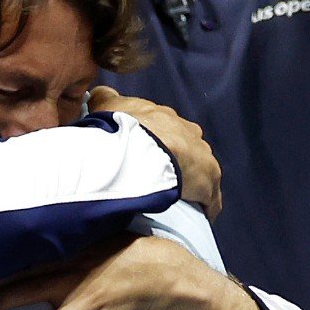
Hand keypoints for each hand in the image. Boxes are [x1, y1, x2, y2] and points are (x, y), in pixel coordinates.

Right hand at [87, 86, 221, 220]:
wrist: (144, 150)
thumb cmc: (124, 128)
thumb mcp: (108, 107)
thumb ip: (105, 98)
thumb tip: (100, 93)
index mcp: (168, 118)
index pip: (167, 129)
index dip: (158, 142)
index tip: (149, 154)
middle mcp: (190, 134)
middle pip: (187, 149)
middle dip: (177, 161)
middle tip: (160, 178)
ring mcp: (203, 159)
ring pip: (200, 173)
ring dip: (190, 183)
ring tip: (176, 199)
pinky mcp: (209, 184)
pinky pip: (209, 198)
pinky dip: (204, 206)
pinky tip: (196, 216)